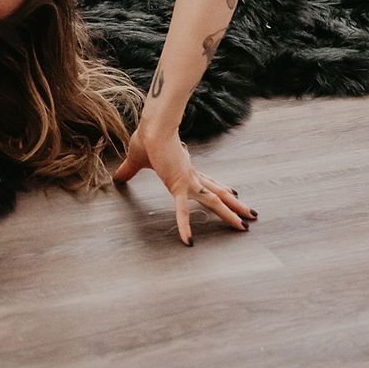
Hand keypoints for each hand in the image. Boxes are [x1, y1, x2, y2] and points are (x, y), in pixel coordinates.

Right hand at [112, 125, 257, 245]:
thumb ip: (129, 171)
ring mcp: (188, 181)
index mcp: (185, 168)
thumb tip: (117, 178)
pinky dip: (184, 225)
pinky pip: (182, 210)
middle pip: (218, 192)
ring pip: (214, 200)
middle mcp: (191, 176)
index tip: (233, 193)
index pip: (207, 181)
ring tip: (245, 226)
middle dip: (235, 205)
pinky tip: (188, 240)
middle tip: (251, 216)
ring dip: (230, 213)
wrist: (153, 127)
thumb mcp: (136, 159)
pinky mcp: (178, 185)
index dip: (220, 188)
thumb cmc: (146, 138)